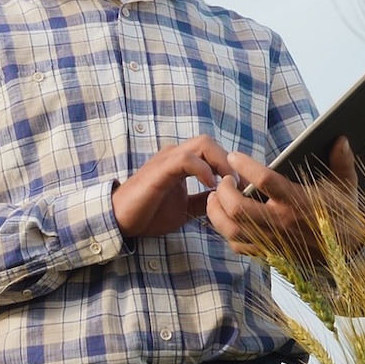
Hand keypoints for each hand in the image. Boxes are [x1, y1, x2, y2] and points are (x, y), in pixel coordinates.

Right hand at [113, 136, 233, 237]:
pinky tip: (210, 185)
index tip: (244, 186)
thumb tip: (225, 200)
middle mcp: (175, 155)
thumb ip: (203, 201)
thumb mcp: (185, 208)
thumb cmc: (149, 213)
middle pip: (210, 143)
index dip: (230, 165)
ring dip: (221, 162)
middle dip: (229, 161)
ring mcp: (167, 159)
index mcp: (181, 163)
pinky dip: (203, 169)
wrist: (121, 220)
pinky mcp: (160, 169)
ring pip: (202, 144)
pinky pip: (186, 159)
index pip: (212, 152)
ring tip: (228, 184)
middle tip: (240, 184)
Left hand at [208, 136, 364, 263]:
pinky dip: (227, 231)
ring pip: (232, 229)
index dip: (245, 166)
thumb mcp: (345, 185)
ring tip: (216, 197)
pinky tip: (227, 218)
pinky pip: (239, 245)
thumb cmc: (342, 214)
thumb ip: (342, 161)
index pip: (264, 180)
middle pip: (238, 208)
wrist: (348, 251)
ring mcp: (273, 240)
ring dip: (217, 212)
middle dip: (224, 191)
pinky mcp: (270, 253)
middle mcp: (282, 221)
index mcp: (298, 200)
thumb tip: (342, 139)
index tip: (235, 156)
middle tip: (224, 180)